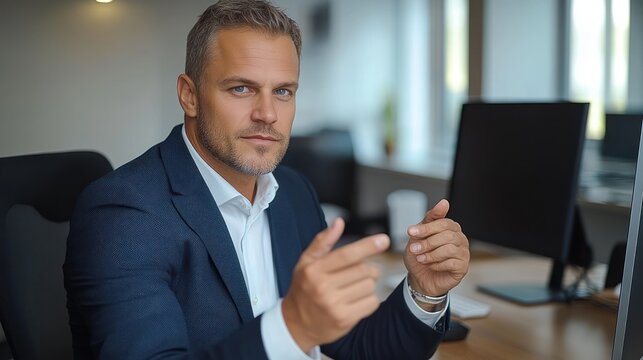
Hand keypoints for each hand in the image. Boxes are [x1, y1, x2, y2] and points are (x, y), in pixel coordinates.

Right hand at [282, 218, 389, 352]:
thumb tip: (339, 222)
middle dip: (367, 268)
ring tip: (353, 288)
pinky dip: (370, 299)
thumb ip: (322, 241)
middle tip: (357, 272)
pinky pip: (372, 303)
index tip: (384, 239)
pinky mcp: (345, 320)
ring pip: (370, 286)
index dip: (367, 246)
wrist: (296, 325)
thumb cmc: (303, 289)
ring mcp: (334, 305)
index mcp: (314, 270)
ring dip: (368, 284)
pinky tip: (356, 300)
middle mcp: (323, 287)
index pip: (347, 254)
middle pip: (363, 270)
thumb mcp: (305, 262)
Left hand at [403, 199, 469, 296]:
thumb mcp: (419, 235)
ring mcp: (463, 253)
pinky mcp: (462, 267)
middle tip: (414, 249)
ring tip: (421, 258)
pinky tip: (431, 265)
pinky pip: (452, 263)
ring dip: (431, 254)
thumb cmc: (420, 254)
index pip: (443, 222)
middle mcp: (460, 238)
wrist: (419, 277)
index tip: (411, 232)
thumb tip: (444, 202)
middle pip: (447, 235)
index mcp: (450, 228)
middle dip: (427, 242)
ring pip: (450, 249)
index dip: (426, 227)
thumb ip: (430, 219)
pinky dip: (437, 264)